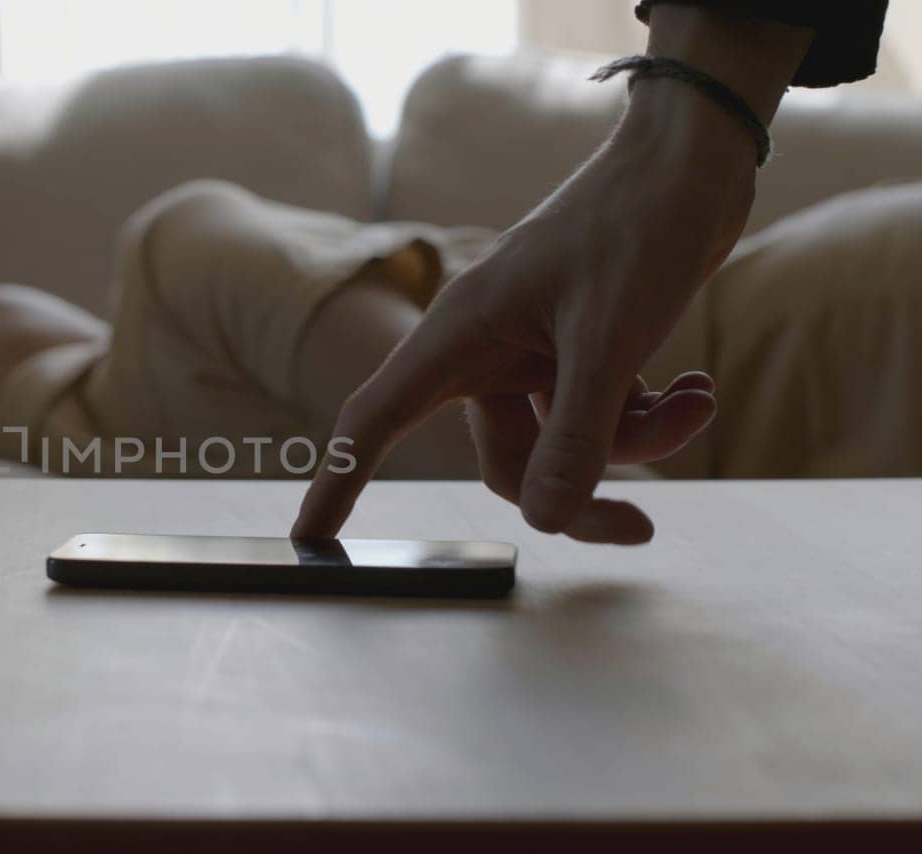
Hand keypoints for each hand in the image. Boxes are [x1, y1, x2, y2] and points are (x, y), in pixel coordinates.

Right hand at [293, 83, 756, 543]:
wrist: (690, 160)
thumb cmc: (634, 226)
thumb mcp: (607, 341)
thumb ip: (576, 438)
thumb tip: (546, 523)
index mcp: (459, 334)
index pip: (376, 420)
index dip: (340, 480)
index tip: (311, 540)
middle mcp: (486, 348)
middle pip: (509, 461)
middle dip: (577, 489)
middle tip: (636, 526)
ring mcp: (533, 352)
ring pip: (566, 441)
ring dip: (636, 439)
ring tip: (694, 401)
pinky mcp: (578, 349)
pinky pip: (600, 413)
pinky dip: (651, 414)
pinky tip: (694, 389)